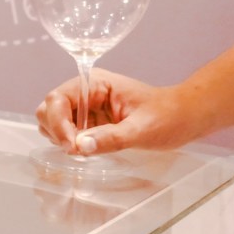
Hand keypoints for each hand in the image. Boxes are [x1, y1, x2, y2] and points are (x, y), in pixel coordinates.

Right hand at [36, 69, 202, 155]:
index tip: (72, 146)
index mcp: (93, 83)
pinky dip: (68, 143)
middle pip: (49, 108)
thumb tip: (80, 147)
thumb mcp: (142, 129)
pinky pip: (66, 132)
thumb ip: (111, 138)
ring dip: (60, 137)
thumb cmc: (169, 116)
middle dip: (56, 130)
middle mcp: (83, 92)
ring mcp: (84, 107)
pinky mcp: (88, 122)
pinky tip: (86, 149)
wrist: (185, 118)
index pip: (58, 98)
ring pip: (52, 120)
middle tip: (76, 150)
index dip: (59, 122)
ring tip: (83, 149)